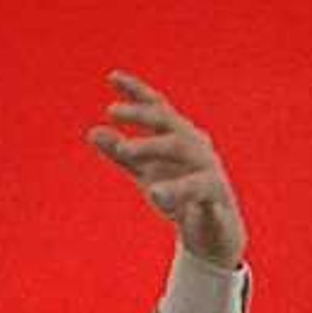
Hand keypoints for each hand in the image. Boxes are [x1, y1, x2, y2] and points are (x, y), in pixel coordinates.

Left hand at [85, 71, 245, 267]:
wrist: (215, 234)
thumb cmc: (181, 197)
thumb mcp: (146, 172)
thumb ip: (122, 153)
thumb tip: (93, 132)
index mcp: (181, 138)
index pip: (158, 109)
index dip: (137, 92)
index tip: (112, 78)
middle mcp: (198, 148)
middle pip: (170, 123)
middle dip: (142, 116)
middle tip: (112, 113)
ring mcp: (210, 172)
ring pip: (186, 151)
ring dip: (154, 147)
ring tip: (125, 151)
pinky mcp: (218, 200)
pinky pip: (201, 193)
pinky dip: (181, 193)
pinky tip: (158, 195)